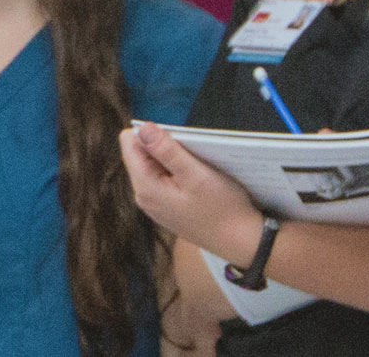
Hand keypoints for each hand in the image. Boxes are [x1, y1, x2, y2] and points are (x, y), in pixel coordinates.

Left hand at [120, 122, 265, 259]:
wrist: (239, 241)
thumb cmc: (222, 208)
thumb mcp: (195, 174)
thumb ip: (166, 150)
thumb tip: (142, 128)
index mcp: (145, 186)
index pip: (129, 142)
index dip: (151, 133)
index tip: (177, 141)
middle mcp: (143, 196)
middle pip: (140, 154)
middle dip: (163, 147)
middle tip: (191, 159)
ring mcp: (154, 204)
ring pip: (153, 166)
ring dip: (173, 161)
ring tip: (196, 171)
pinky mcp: (167, 208)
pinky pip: (164, 180)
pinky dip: (178, 175)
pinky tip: (197, 184)